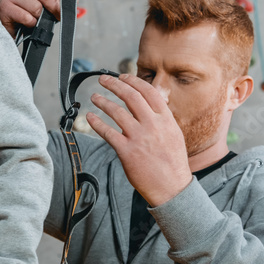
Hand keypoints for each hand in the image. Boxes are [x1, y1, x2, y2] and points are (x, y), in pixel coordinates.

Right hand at [0, 0, 60, 36]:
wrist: (7, 26)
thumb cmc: (26, 11)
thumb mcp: (41, 0)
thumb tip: (74, 3)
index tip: (63, 1)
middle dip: (55, 8)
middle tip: (58, 16)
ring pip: (36, 7)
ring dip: (40, 17)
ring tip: (38, 20)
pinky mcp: (4, 8)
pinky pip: (26, 17)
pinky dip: (31, 23)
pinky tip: (29, 24)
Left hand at [87, 73, 192, 206]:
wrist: (172, 188)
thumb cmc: (172, 162)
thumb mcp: (173, 134)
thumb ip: (162, 118)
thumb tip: (154, 100)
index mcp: (166, 120)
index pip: (148, 92)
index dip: (133, 81)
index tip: (122, 76)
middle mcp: (153, 125)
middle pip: (131, 97)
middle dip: (114, 84)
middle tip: (103, 79)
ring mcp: (139, 138)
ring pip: (117, 112)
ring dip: (102, 101)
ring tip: (94, 97)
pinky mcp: (127, 151)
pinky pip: (108, 132)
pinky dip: (97, 122)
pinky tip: (89, 117)